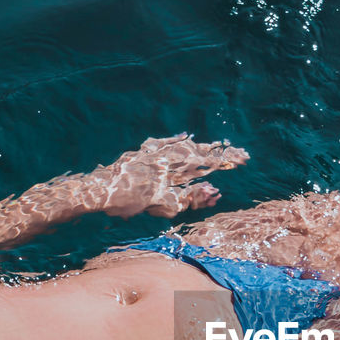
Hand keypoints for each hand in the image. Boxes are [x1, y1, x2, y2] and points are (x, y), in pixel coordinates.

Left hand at [96, 134, 248, 218]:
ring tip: (218, 144)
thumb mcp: (162, 205)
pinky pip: (163, 142)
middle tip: (239, 153)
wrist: (96, 190)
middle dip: (219, 153)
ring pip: (184, 146)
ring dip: (202, 146)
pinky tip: (183, 135)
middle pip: (199, 153)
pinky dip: (175, 140)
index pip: (206, 163)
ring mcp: (153, 153)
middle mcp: (165, 156)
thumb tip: (215, 191)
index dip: (225, 160)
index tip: (243, 159)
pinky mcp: (142, 153)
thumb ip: (189, 198)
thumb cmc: (127, 200)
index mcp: (172, 168)